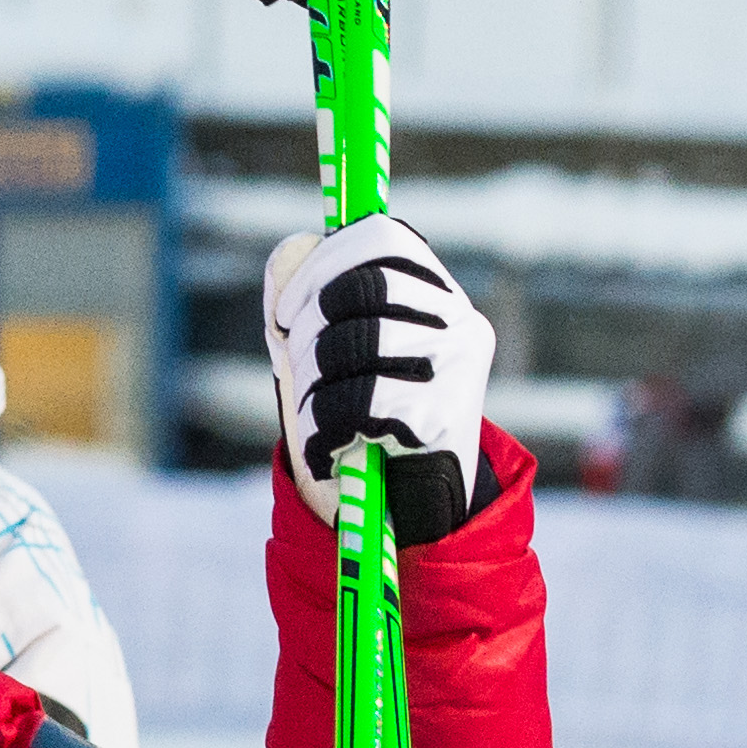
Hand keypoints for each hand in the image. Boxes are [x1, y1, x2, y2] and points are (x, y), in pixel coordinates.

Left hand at [263, 213, 493, 542]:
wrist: (416, 507)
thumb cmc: (367, 422)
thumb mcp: (342, 355)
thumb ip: (313, 303)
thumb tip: (289, 251)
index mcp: (437, 295)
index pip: (382, 239)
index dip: (321, 266)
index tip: (287, 313)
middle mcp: (459, 322)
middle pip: (357, 288)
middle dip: (307, 331)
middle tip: (301, 371)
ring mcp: (457, 368)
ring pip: (348, 346)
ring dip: (311, 391)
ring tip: (320, 421)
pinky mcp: (442, 417)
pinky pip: (354, 406)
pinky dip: (322, 434)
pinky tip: (331, 453)